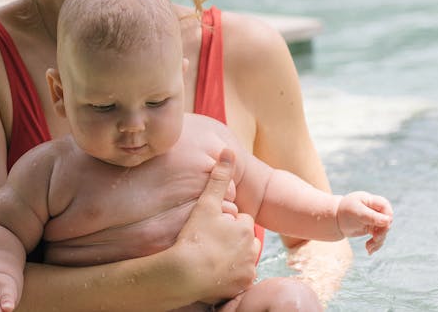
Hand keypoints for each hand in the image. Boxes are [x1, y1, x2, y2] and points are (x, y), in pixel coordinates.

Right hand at [177, 148, 259, 302]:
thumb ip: (219, 178)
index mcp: (245, 227)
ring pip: (243, 259)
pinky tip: (214, 274)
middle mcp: (252, 248)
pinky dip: (230, 277)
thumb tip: (229, 151)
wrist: (185, 273)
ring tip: (211, 258)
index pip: (241, 221)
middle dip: (233, 241)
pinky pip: (239, 279)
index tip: (211, 229)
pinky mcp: (242, 286)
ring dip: (233, 259)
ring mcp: (248, 269)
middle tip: (210, 244)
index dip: (226, 224)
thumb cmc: (194, 237)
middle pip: (245, 241)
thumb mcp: (206, 204)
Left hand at [336, 191, 392, 253]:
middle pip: (387, 221)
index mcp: (371, 201)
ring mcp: (375, 220)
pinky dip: (375, 245)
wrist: (335, 220)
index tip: (383, 225)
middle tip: (375, 239)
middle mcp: (375, 210)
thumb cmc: (344, 212)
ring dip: (378, 241)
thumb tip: (388, 221)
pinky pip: (379, 238)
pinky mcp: (373, 229)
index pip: (386, 207)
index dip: (387, 217)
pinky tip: (368, 251)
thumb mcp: (357, 212)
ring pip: (384, 232)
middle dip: (382, 232)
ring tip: (368, 248)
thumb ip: (372, 216)